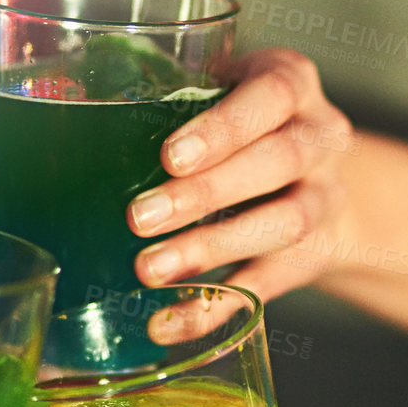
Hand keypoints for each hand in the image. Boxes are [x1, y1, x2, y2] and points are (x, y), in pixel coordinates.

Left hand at [126, 48, 353, 301]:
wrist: (327, 180)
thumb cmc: (248, 125)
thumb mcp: (226, 92)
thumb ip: (177, 100)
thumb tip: (80, 122)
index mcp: (292, 84)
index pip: (271, 95)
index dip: (223, 129)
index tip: (170, 156)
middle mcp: (320, 139)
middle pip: (278, 161)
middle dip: (207, 193)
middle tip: (140, 218)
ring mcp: (324, 199)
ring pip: (283, 223)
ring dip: (211, 248)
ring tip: (150, 268)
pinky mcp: (313, 255)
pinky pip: (268, 285)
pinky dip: (214, 308)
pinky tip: (166, 322)